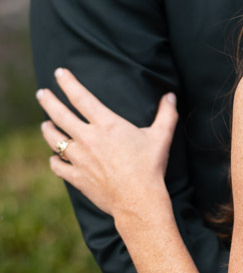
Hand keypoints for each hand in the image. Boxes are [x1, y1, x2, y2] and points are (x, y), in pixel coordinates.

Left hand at [36, 68, 177, 223]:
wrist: (138, 200)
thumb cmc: (150, 167)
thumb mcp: (161, 136)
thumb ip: (166, 114)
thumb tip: (171, 96)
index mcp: (106, 124)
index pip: (81, 97)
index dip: (68, 83)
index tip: (59, 72)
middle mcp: (88, 138)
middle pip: (60, 115)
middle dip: (48, 101)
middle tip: (41, 93)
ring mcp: (79, 158)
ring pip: (55, 140)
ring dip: (48, 130)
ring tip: (44, 124)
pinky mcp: (76, 177)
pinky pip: (58, 166)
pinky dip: (54, 161)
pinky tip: (53, 158)